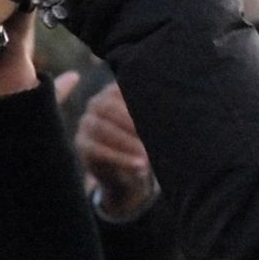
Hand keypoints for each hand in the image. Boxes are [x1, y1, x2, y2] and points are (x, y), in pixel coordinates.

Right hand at [75, 81, 157, 217]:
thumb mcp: (150, 125)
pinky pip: (98, 151)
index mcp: (114, 91)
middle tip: (154, 137)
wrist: (125, 170)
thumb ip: (155, 114)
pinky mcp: (81, 145)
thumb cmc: (143, 140)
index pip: (124, 89)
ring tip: (148, 157)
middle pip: (110, 107)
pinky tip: (139, 166)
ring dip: (128, 144)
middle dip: (133, 123)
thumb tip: (177, 109)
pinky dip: (120, 159)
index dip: (142, 102)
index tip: (163, 116)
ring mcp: (86, 123)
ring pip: (103, 129)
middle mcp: (96, 103)